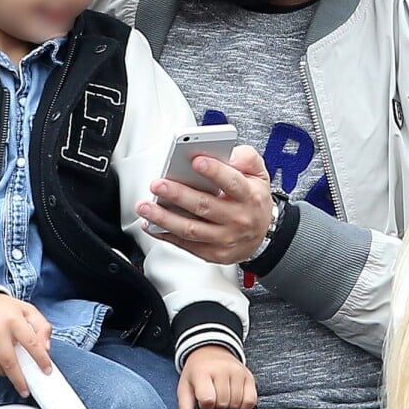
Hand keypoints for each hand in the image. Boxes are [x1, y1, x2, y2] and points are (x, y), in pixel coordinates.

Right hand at [0, 292, 52, 396]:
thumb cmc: (5, 310)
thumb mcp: (28, 311)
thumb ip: (42, 327)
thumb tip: (46, 349)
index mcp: (13, 320)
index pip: (31, 343)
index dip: (41, 359)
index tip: (47, 371)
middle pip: (10, 363)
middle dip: (19, 380)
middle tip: (25, 390)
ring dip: (5, 373)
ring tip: (10, 365)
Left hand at [135, 145, 272, 264]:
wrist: (262, 237)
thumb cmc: (254, 201)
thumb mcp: (260, 175)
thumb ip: (247, 159)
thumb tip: (230, 155)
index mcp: (250, 196)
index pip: (232, 183)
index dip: (214, 171)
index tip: (196, 160)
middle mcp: (238, 219)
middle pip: (204, 206)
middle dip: (178, 194)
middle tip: (158, 184)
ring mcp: (224, 239)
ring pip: (191, 229)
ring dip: (164, 218)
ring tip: (146, 206)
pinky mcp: (212, 253)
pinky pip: (185, 245)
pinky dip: (165, 235)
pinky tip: (151, 224)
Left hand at [177, 345, 257, 408]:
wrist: (211, 351)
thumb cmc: (197, 372)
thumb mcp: (185, 386)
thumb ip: (184, 406)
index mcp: (202, 371)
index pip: (208, 400)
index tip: (203, 406)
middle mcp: (222, 369)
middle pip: (223, 403)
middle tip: (213, 404)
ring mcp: (238, 371)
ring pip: (237, 403)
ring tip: (222, 402)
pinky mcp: (249, 376)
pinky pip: (251, 401)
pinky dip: (243, 408)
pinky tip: (235, 404)